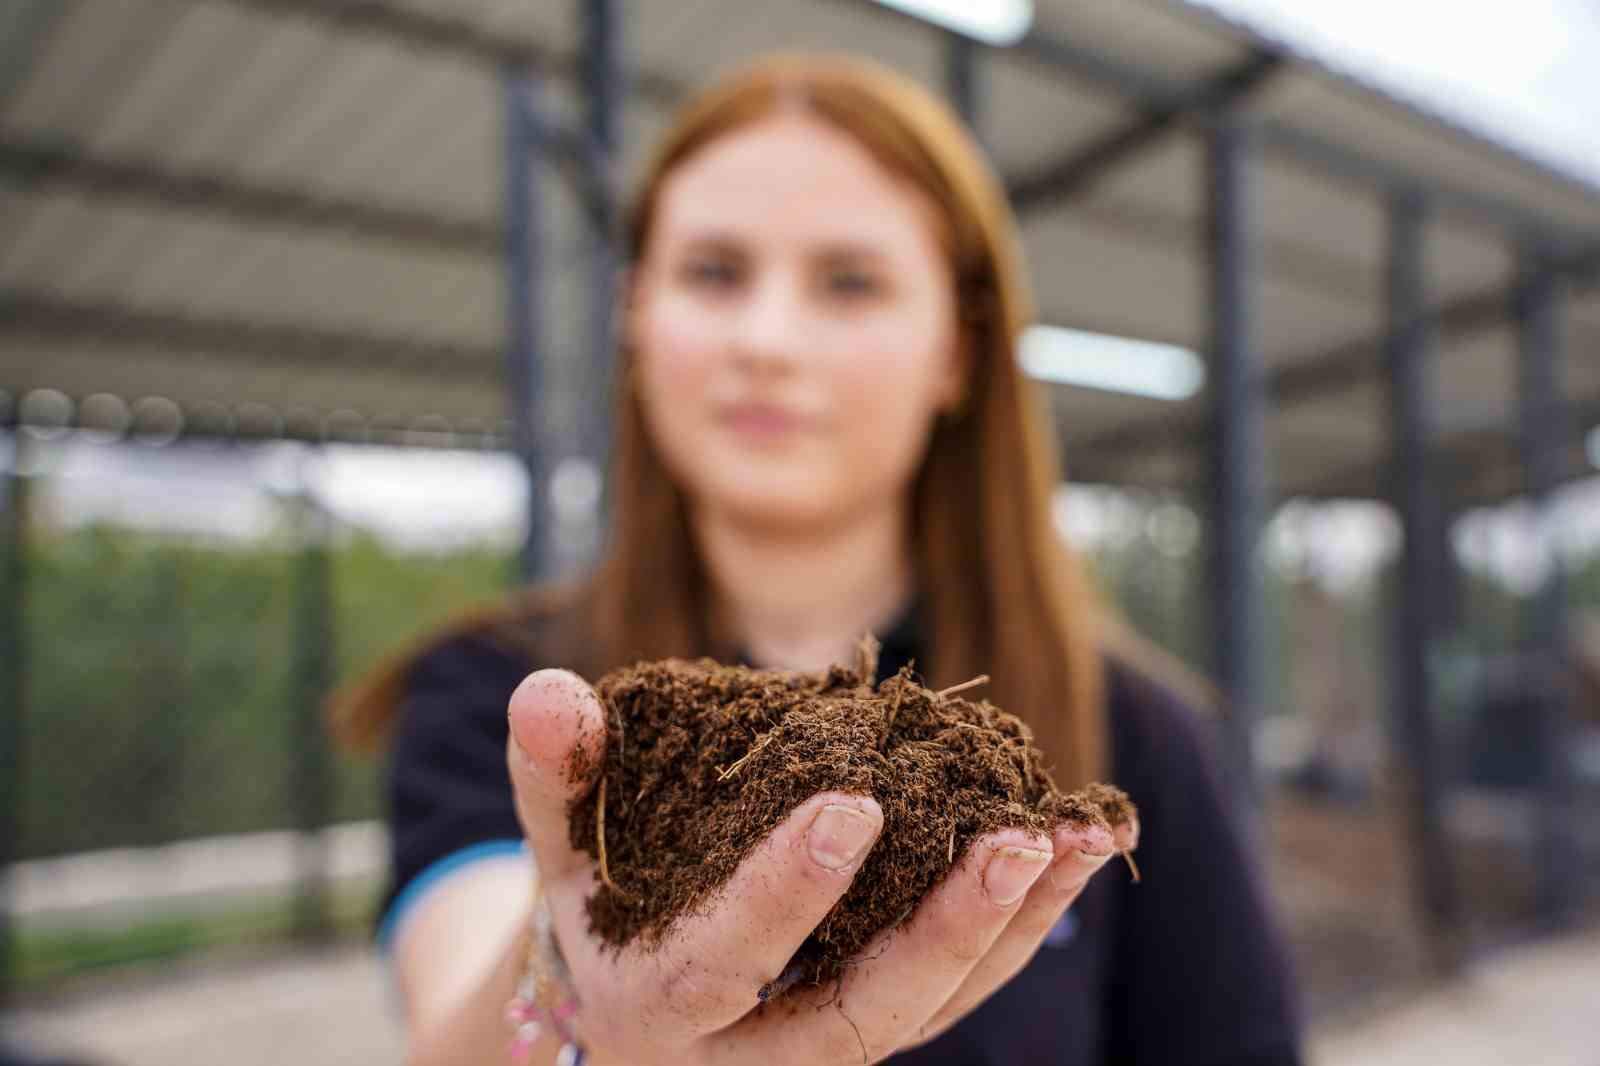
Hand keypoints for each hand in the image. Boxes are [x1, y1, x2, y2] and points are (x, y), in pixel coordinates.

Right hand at [507, 668, 1123, 1064]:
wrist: (627, 987)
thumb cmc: (597, 897)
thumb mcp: (562, 841)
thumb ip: (555, 772)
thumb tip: (544, 694)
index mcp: (660, 1007)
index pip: (726, 962)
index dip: (786, 890)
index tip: (856, 802)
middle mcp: (752, 1053)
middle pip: (863, 1016)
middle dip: (942, 932)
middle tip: (1012, 841)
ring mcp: (827, 1044)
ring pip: (937, 1008)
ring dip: (1016, 925)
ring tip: (1081, 834)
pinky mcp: (882, 1019)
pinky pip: (965, 987)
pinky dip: (1025, 923)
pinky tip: (1078, 847)